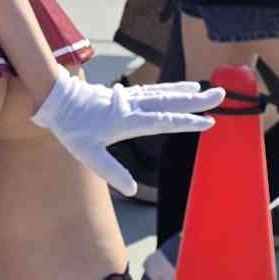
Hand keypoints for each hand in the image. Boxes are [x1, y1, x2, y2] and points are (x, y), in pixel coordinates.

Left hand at [32, 76, 224, 194]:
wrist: (57, 100)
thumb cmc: (71, 128)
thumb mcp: (87, 154)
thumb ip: (110, 171)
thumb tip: (131, 191)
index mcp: (127, 120)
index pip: (163, 121)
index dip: (185, 122)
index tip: (208, 122)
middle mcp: (132, 105)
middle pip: (169, 101)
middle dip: (196, 100)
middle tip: (222, 95)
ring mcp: (129, 98)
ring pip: (163, 93)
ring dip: (185, 92)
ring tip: (206, 90)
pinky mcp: (125, 95)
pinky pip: (153, 90)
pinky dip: (169, 89)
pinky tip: (179, 88)